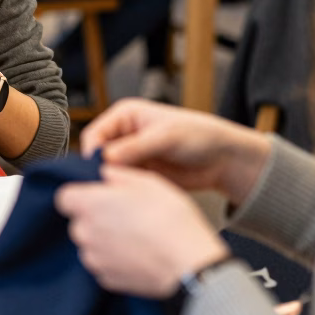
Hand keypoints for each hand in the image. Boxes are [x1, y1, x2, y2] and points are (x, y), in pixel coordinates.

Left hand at [56, 164, 229, 297]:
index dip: (81, 195)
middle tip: (124, 215)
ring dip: (105, 240)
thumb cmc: (170, 221)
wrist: (188, 265)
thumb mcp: (148, 182)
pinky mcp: (107, 280)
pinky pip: (104, 265)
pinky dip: (115, 260)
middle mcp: (85, 233)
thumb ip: (119, 175)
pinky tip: (138, 254)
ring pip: (91, 244)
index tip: (97, 196)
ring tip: (136, 236)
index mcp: (90, 204)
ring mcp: (94, 259)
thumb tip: (107, 173)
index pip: (64, 197)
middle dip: (95, 218)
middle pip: (79, 222)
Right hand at [80, 98, 270, 207]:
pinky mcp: (138, 174)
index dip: (93, 153)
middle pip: (97, 155)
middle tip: (105, 187)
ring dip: (111, 182)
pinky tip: (128, 198)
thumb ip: (134, 147)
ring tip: (119, 194)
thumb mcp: (165, 137)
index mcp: (124, 116)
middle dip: (100, 170)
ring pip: (107, 171)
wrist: (221, 159)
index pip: (95, 134)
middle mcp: (122, 135)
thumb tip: (105, 158)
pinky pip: (122, 183)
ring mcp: (129, 156)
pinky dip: (122, 191)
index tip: (97, 172)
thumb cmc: (197, 135)